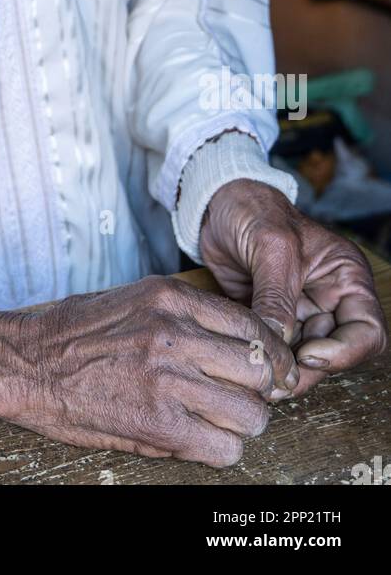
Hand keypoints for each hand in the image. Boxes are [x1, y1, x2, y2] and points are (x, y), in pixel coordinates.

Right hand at [0, 275, 298, 466]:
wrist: (25, 361)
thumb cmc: (76, 331)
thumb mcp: (136, 299)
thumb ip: (186, 316)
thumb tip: (239, 342)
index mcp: (172, 299)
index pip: (254, 326)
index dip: (272, 354)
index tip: (273, 370)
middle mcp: (176, 335)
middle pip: (262, 370)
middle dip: (260, 390)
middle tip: (243, 397)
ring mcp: (168, 381)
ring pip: (251, 415)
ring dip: (241, 423)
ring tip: (218, 421)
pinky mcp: (157, 425)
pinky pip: (223, 449)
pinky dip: (219, 450)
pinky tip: (198, 440)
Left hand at [199, 180, 388, 399]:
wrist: (216, 203)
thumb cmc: (254, 210)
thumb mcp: (272, 246)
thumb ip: (277, 295)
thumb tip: (279, 344)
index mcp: (346, 278)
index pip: (368, 332)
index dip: (344, 352)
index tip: (307, 354)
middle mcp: (329, 299)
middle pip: (335, 353)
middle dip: (308, 370)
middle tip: (276, 380)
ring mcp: (300, 311)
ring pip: (304, 358)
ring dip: (284, 370)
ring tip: (257, 377)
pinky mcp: (271, 318)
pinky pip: (275, 349)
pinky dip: (263, 359)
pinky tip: (245, 362)